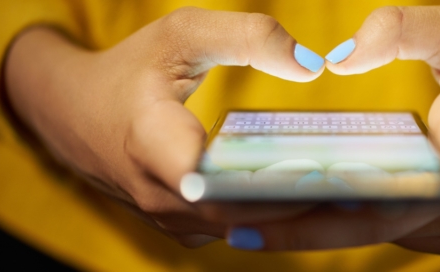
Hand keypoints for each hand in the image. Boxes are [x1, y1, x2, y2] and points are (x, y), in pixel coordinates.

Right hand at [3, 7, 326, 246]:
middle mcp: (161, 196)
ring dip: (293, 213)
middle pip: (244, 213)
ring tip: (351, 192)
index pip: (220, 181)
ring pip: (243, 227)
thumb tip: (313, 64)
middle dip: (303, 202)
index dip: (275, 183)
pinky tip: (312, 196)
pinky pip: (235, 227)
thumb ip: (249, 37)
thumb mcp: (182, 34)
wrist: (73, 115)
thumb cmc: (131, 70)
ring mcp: (170, 219)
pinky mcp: (182, 226)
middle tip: (365, 185)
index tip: (330, 172)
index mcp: (153, 143)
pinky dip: (272, 215)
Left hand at [224, 6, 439, 258]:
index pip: (396, 192)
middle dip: (302, 227)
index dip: (326, 210)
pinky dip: (357, 222)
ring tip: (257, 217)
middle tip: (232, 224)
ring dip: (325, 227)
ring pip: (383, 234)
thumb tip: (337, 58)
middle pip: (374, 225)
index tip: (260, 214)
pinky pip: (399, 233)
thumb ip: (401, 30)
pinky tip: (313, 210)